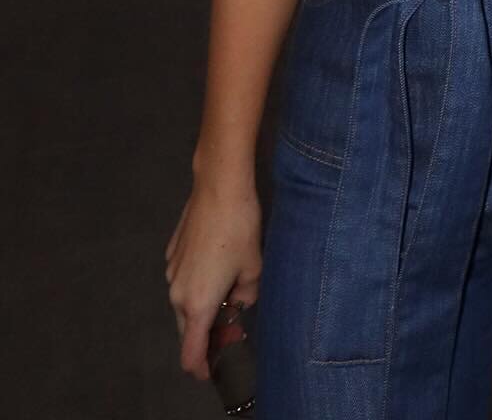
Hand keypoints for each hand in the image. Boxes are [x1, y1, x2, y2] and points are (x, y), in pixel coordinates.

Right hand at [164, 177, 262, 380]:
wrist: (219, 187)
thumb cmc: (240, 229)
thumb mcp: (253, 267)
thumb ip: (247, 295)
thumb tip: (239, 301)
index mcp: (198, 304)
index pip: (190, 353)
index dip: (201, 367)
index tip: (212, 370)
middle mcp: (177, 293)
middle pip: (187, 328)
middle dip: (206, 334)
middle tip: (231, 325)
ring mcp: (171, 271)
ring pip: (184, 302)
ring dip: (202, 305)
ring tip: (229, 287)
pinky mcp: (171, 253)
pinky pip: (183, 278)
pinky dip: (197, 282)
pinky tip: (218, 262)